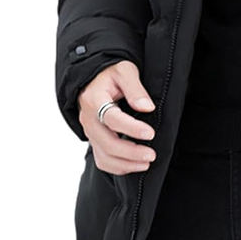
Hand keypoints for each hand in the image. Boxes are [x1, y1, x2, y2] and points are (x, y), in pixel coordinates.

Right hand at [77, 61, 156, 175]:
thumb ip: (135, 88)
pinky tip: (135, 165)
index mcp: (95, 100)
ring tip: (146, 163)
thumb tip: (147, 107)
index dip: (131, 128)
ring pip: (104, 156)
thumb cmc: (111, 75)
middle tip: (152, 154)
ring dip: (126, 163)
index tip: (150, 133)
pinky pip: (102, 161)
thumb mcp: (125, 72)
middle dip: (131, 152)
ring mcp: (90, 133)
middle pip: (107, 142)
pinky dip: (118, 167)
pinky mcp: (94, 141)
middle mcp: (89, 119)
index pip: (112, 118)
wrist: (93, 80)